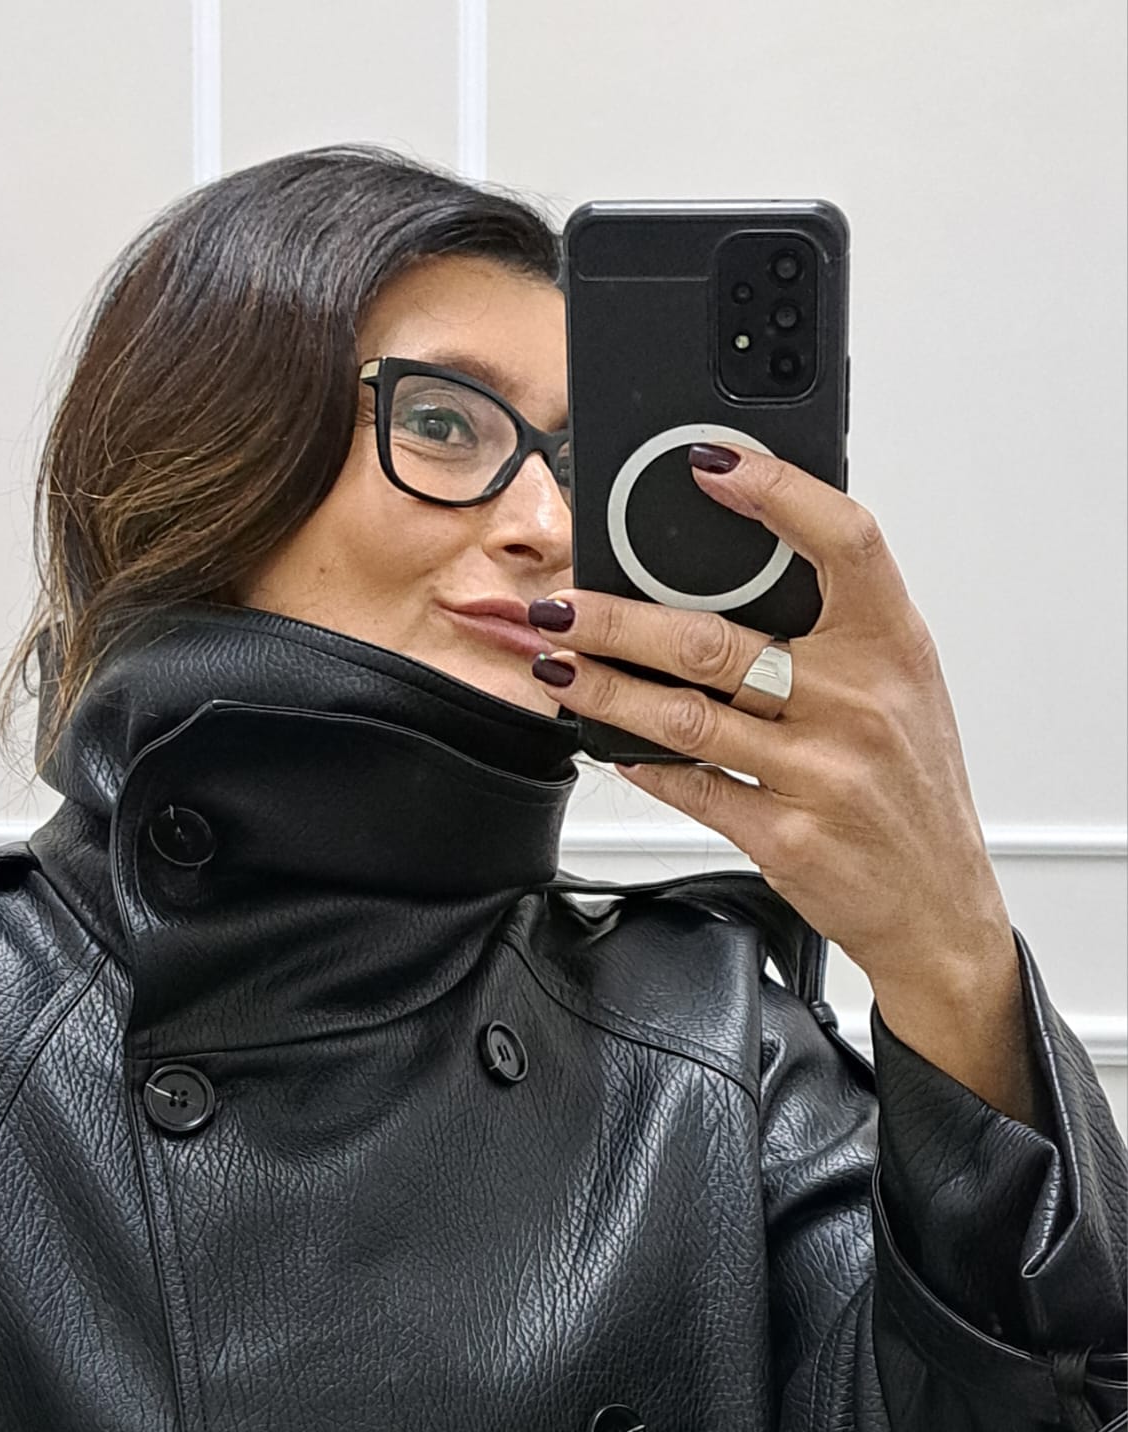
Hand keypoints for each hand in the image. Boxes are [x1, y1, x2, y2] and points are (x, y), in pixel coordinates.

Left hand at [526, 445, 1012, 993]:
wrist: (939, 903)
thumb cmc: (912, 787)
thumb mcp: (903, 688)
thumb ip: (837, 630)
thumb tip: (729, 576)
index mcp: (895, 646)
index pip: (847, 541)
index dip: (780, 493)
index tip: (711, 463)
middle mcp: (860, 704)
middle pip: (716, 641)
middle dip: (619, 620)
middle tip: (562, 604)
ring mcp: (823, 773)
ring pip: (685, 716)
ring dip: (606, 689)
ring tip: (557, 665)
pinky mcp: (788, 837)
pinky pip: (694, 788)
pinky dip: (642, 761)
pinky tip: (609, 743)